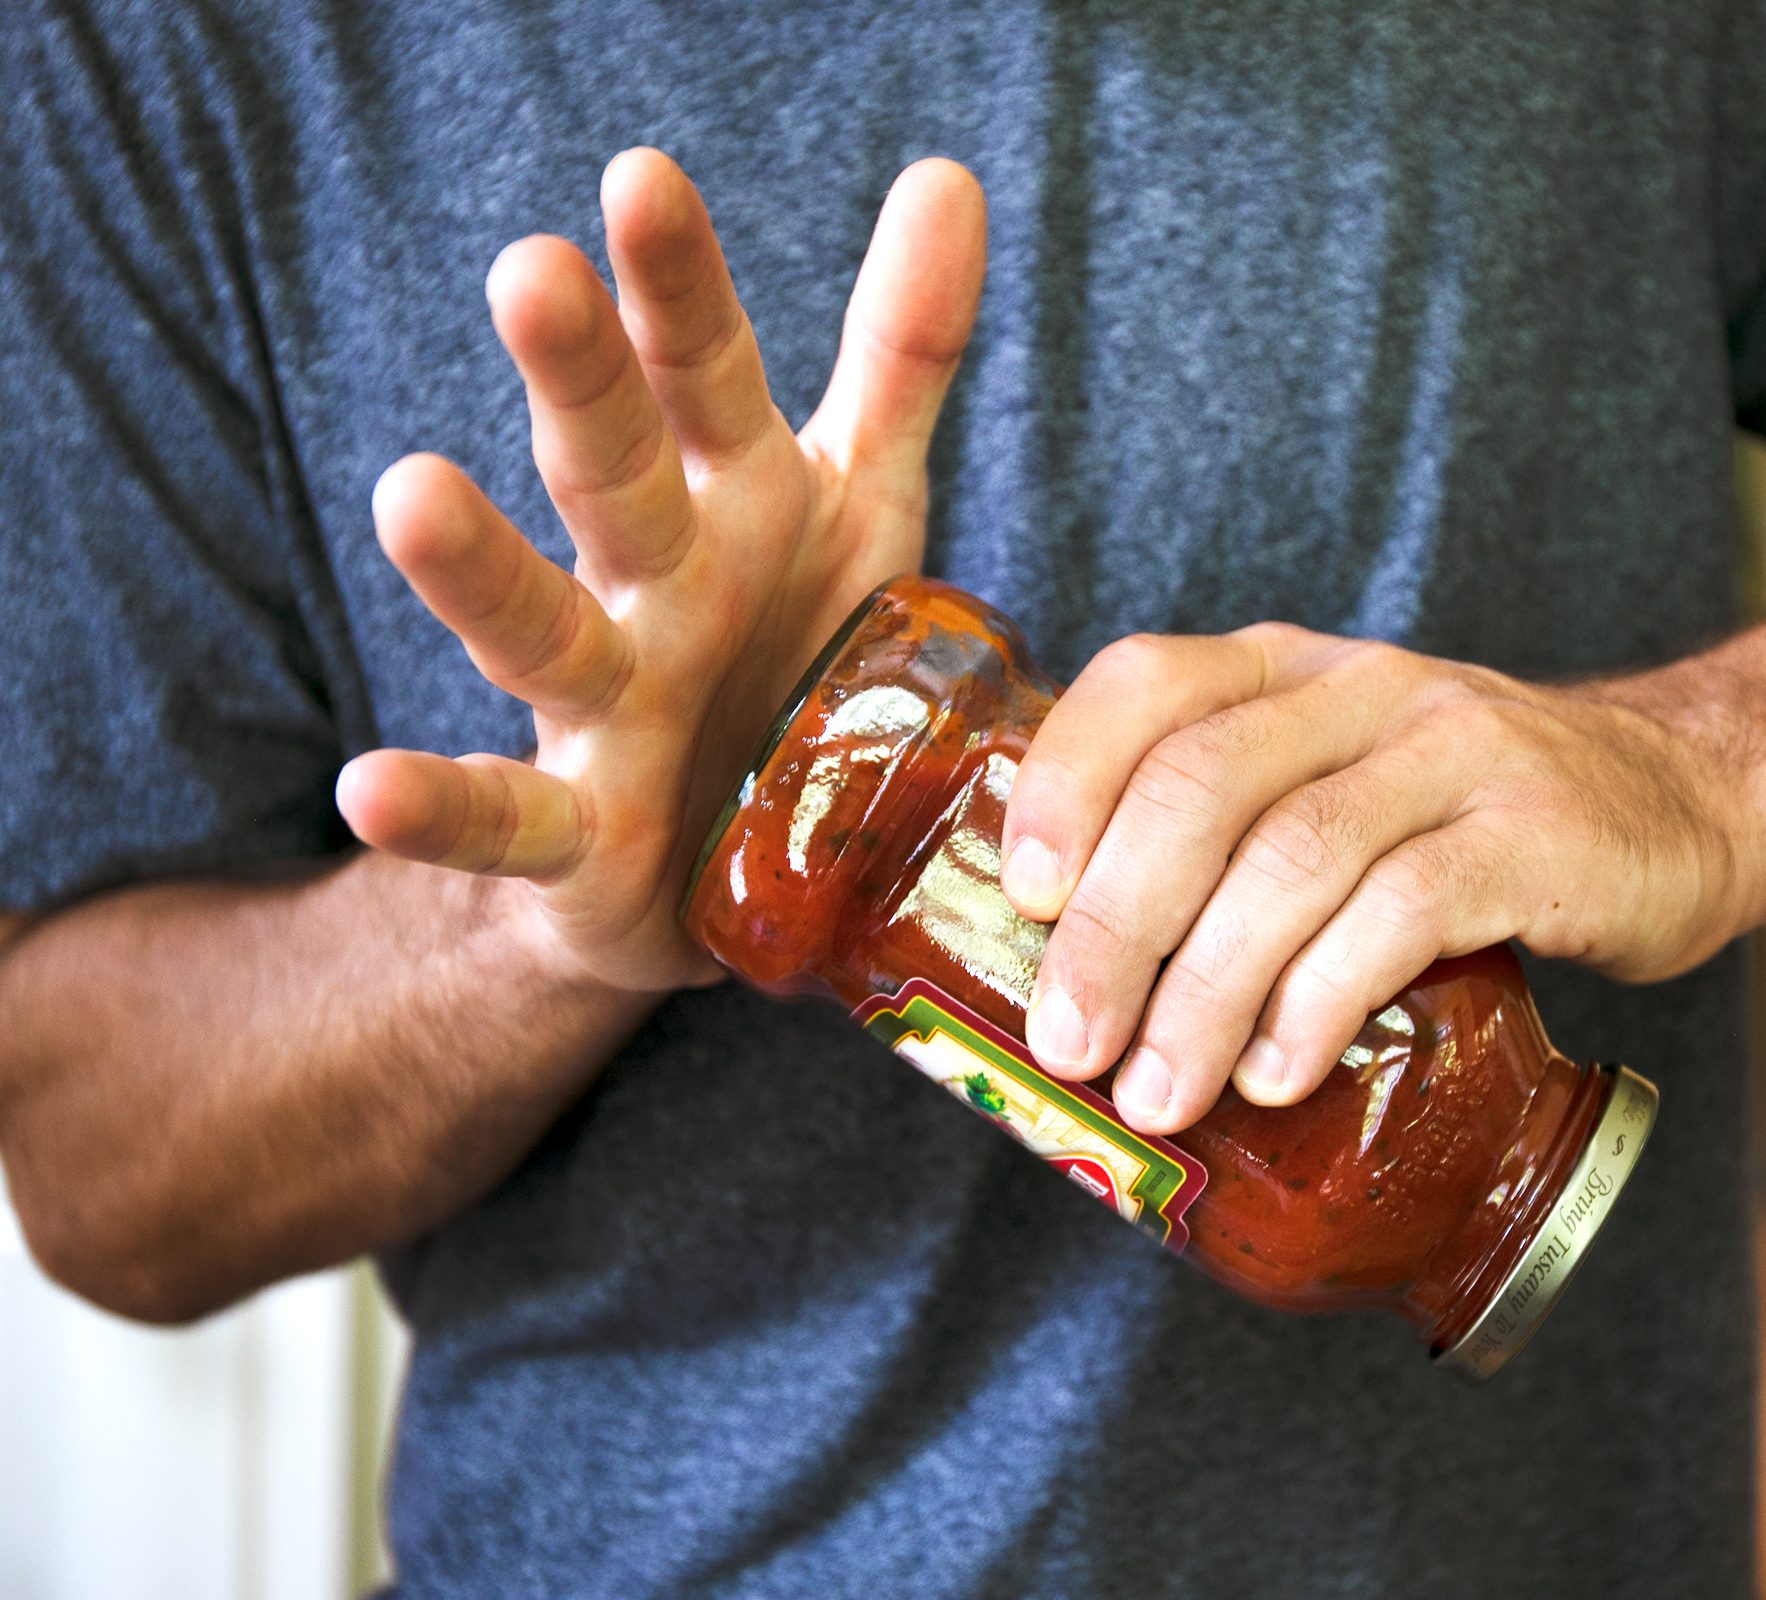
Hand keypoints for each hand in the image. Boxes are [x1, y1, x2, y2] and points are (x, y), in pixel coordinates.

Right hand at [336, 150, 985, 990]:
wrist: (731, 854)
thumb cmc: (790, 648)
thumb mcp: (859, 499)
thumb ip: (898, 354)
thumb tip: (948, 175)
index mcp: (727, 500)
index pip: (702, 374)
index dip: (679, 286)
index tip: (643, 178)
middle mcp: (651, 584)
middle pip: (611, 470)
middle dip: (577, 379)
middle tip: (531, 271)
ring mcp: (603, 706)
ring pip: (537, 628)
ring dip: (475, 569)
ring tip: (410, 492)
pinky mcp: (574, 836)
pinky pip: (502, 820)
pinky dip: (439, 808)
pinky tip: (368, 788)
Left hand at [998, 630, 1765, 1133]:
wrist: (1688, 802)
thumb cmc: (1472, 821)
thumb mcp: (1342, 786)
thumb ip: (1231, 844)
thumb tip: (1078, 987)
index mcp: (1290, 671)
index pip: (1146, 684)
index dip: (1068, 783)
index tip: (1026, 898)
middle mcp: (1364, 689)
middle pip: (1201, 787)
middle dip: (1117, 928)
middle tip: (1070, 1045)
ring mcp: (1455, 754)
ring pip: (1292, 859)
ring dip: (1205, 990)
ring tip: (1160, 1091)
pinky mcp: (1534, 835)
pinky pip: (1401, 912)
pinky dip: (1321, 1001)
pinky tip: (1279, 1073)